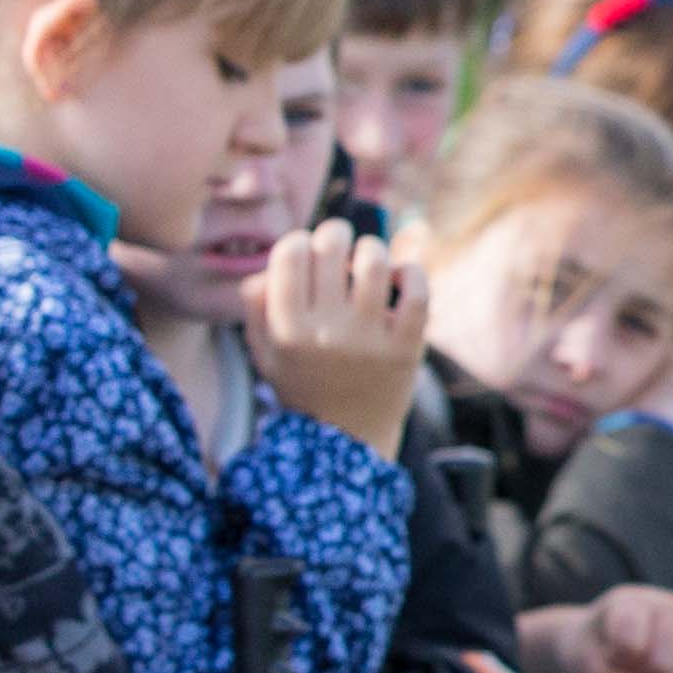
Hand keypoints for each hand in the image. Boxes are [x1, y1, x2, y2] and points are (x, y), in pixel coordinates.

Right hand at [246, 223, 428, 455]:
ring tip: (370, 264)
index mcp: (286, 329)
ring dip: (372, 250)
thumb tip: (266, 269)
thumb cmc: (303, 383)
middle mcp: (325, 332)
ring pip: (375, 261)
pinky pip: (416, 291)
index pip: (290, 253)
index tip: (308, 254)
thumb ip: (255, 308)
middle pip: (332, 247)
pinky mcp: (405, 347)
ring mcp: (367, 339)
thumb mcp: (265, 352)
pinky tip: (400, 277)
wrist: (347, 437)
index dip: (300, 242)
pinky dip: (411, 271)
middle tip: (341, 249)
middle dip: (337, 235)